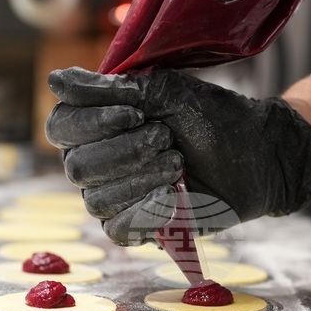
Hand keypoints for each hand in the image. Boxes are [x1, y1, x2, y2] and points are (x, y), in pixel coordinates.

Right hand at [45, 67, 310, 244]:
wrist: (257, 152)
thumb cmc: (211, 117)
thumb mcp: (162, 90)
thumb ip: (106, 88)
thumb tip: (53, 82)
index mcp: (97, 125)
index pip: (61, 126)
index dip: (93, 122)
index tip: (137, 111)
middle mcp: (98, 163)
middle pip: (77, 166)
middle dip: (127, 150)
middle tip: (168, 139)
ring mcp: (116, 198)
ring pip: (96, 199)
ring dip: (142, 178)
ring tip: (178, 164)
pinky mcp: (139, 227)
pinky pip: (118, 228)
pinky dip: (147, 210)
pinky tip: (175, 195)